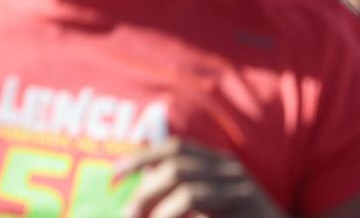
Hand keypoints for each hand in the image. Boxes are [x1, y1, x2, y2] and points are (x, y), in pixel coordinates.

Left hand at [116, 139, 284, 217]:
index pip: (176, 148)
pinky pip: (204, 212)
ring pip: (188, 192)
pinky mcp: (244, 212)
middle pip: (177, 169)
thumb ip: (186, 186)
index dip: (142, 156)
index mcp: (221, 163)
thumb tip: (145, 180)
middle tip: (128, 213)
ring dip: (161, 211)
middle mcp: (231, 172)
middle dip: (145, 191)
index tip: (116, 173)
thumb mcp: (215, 198)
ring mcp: (241, 193)